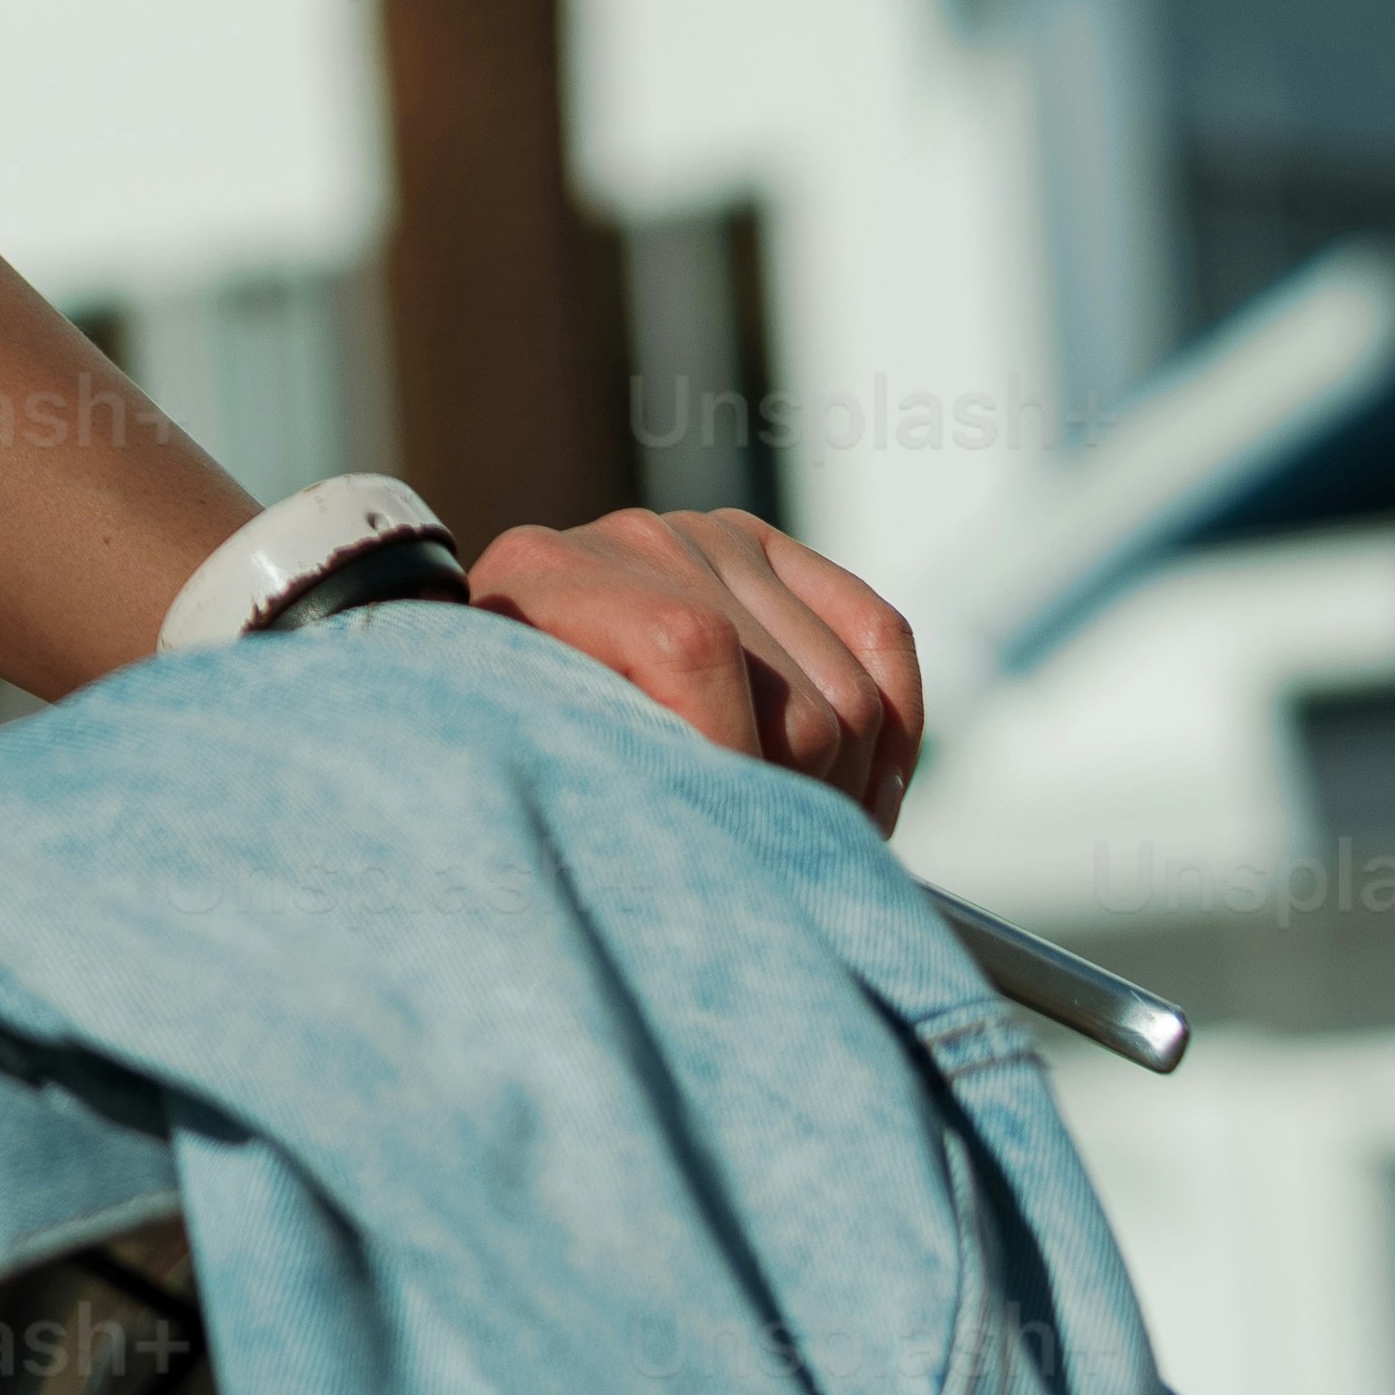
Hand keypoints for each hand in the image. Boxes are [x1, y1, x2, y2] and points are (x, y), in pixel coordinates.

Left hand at [469, 506, 924, 824]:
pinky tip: (871, 797)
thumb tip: (726, 834)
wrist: (496, 684)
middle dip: (798, 804)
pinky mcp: (765, 549)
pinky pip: (879, 631)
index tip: (730, 845)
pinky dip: (899, 726)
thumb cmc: (512, 749)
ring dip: (848, 792)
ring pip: (849, 690)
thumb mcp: (524, 765)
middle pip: (793, 696)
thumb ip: (607, 780)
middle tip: (770, 859)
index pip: (694, 649)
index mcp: (550, 576)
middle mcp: (631, 539)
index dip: (731, 760)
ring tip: (798, 839)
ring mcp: (704, 535)